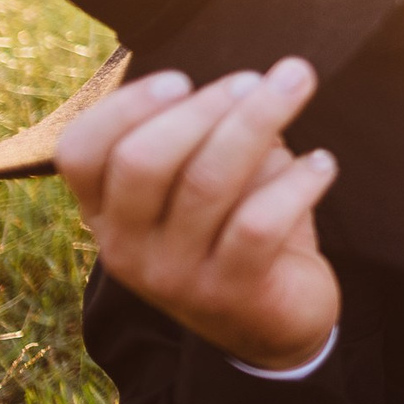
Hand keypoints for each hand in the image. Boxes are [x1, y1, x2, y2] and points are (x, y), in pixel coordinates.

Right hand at [55, 57, 340, 370]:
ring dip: (257, 122)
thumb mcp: (197, 182)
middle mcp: (126, 247)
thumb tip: (242, 82)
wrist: (271, 325)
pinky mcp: (231, 294)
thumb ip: (199, 134)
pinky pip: (259, 224)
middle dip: (203, 106)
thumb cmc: (232, 229)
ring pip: (207, 183)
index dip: (126, 107)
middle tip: (255, 79)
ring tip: (296, 85)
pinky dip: (295, 183)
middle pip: (144, 161)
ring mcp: (174, 276)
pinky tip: (323, 163)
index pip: (80, 152)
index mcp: (104, 211)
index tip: (182, 78)